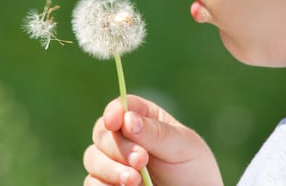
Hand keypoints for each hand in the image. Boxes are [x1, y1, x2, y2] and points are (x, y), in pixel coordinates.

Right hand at [83, 94, 222, 185]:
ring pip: (92, 157)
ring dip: (110, 169)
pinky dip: (102, 185)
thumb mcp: (183, 146)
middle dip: (119, 147)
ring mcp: (114, 163)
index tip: (116, 122)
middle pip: (102, 133)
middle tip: (141, 160)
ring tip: (134, 181)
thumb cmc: (194, 170)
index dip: (114, 111)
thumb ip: (156, 133)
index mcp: (145, 119)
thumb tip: (127, 119)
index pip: (122, 107)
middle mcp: (125, 138)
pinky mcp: (108, 185)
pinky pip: (91, 182)